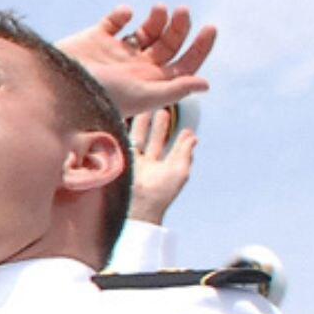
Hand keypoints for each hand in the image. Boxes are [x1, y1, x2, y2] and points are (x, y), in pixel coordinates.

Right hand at [60, 6, 217, 113]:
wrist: (56, 87)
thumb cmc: (100, 96)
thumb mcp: (142, 95)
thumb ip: (174, 89)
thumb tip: (206, 84)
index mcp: (150, 82)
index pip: (183, 65)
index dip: (199, 48)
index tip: (209, 27)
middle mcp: (135, 67)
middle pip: (167, 44)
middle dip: (179, 27)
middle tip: (182, 11)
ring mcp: (115, 52)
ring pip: (145, 31)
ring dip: (157, 19)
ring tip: (159, 9)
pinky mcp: (94, 39)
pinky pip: (114, 22)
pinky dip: (122, 14)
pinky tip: (124, 14)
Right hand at [126, 106, 198, 226]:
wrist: (135, 203)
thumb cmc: (160, 193)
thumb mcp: (179, 172)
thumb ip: (185, 153)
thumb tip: (193, 138)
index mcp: (166, 170)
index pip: (175, 150)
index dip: (180, 139)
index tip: (185, 128)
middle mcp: (150, 167)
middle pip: (156, 142)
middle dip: (160, 127)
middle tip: (163, 111)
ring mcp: (134, 164)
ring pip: (139, 140)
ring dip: (142, 125)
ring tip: (144, 109)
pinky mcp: (120, 162)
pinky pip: (122, 143)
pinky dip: (123, 131)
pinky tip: (123, 120)